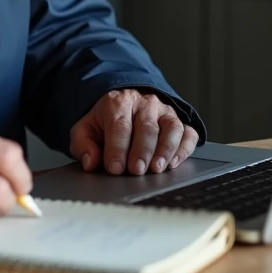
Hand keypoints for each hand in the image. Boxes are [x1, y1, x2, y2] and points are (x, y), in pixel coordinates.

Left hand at [69, 89, 198, 175]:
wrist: (125, 102)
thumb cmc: (107, 120)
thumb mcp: (86, 128)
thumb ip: (83, 144)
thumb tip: (90, 162)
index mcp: (118, 103)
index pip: (119, 126)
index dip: (117, 148)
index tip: (115, 168)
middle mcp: (144, 104)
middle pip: (146, 127)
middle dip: (141, 151)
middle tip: (137, 170)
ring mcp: (165, 111)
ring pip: (171, 128)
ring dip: (165, 149)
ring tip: (157, 168)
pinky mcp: (179, 121)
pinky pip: (188, 133)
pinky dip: (184, 148)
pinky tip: (174, 162)